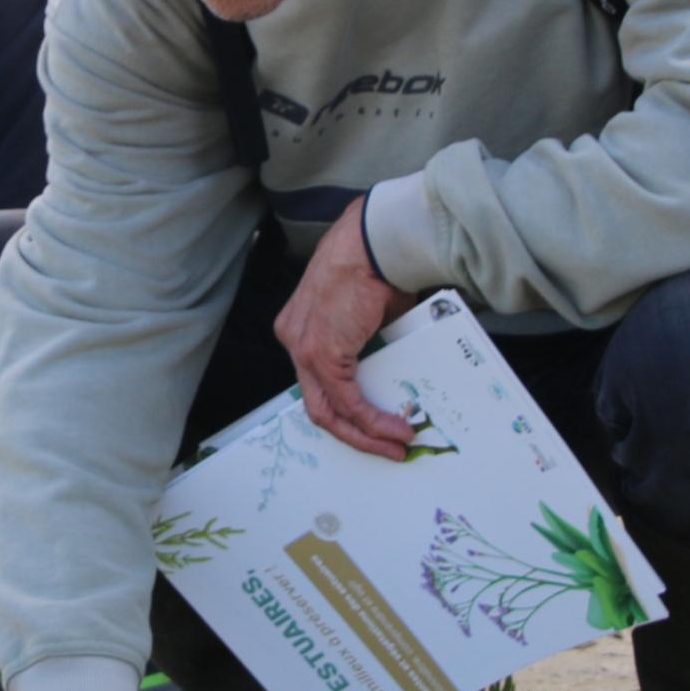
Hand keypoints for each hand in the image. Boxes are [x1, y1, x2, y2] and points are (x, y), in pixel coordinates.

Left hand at [273, 204, 415, 458]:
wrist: (374, 244)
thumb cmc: (376, 266)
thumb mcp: (369, 314)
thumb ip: (369, 345)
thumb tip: (391, 372)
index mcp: (300, 327)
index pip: (316, 381)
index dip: (344, 409)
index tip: (371, 424)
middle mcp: (294, 339)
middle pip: (317, 404)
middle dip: (354, 433)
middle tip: (386, 446)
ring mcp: (303, 349)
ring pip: (328, 411)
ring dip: (366, 434)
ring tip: (395, 445)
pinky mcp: (322, 354)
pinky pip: (347, 401)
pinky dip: (373, 420)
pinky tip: (395, 429)